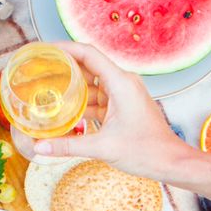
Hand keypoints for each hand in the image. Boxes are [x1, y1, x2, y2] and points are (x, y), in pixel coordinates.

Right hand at [31, 42, 187, 180]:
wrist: (170, 162)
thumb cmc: (146, 151)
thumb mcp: (102, 148)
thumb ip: (68, 146)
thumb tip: (39, 147)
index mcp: (121, 83)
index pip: (88, 54)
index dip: (65, 47)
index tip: (45, 48)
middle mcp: (123, 83)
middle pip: (88, 66)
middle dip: (64, 66)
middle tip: (39, 69)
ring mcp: (124, 93)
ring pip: (93, 83)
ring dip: (72, 86)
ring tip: (47, 87)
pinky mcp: (124, 105)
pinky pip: (99, 97)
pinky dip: (82, 101)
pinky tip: (65, 108)